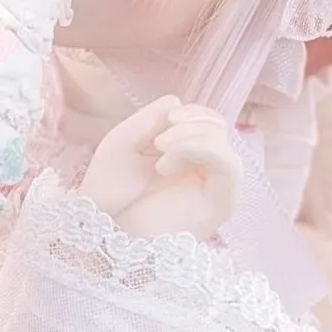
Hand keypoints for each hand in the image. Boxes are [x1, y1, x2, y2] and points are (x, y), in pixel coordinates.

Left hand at [79, 97, 240, 240]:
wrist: (101, 230)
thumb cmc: (109, 191)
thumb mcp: (125, 141)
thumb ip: (151, 117)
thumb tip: (178, 100)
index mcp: (187, 156)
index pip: (210, 123)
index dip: (194, 113)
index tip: (167, 118)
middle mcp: (205, 172)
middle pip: (220, 130)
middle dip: (190, 125)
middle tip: (158, 141)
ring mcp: (216, 190)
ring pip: (225, 146)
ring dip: (191, 138)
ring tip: (159, 155)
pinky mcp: (222, 205)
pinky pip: (229, 166)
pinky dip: (201, 151)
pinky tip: (166, 165)